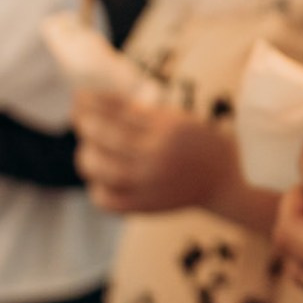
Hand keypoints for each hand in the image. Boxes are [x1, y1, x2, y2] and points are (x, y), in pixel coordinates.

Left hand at [71, 90, 236, 213]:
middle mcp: (158, 155)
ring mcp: (151, 183)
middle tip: (80, 120)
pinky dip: (96, 190)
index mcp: (168, 128)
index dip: (95, 102)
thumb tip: (96, 102)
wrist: (222, 181)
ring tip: (87, 150)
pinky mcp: (146, 206)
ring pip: (104, 169)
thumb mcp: (176, 119)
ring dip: (87, 156)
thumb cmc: (195, 143)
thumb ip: (141, 113)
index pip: (121, 111)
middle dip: (87, 124)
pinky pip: (109, 201)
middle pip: (108, 137)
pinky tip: (98, 180)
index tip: (79, 97)